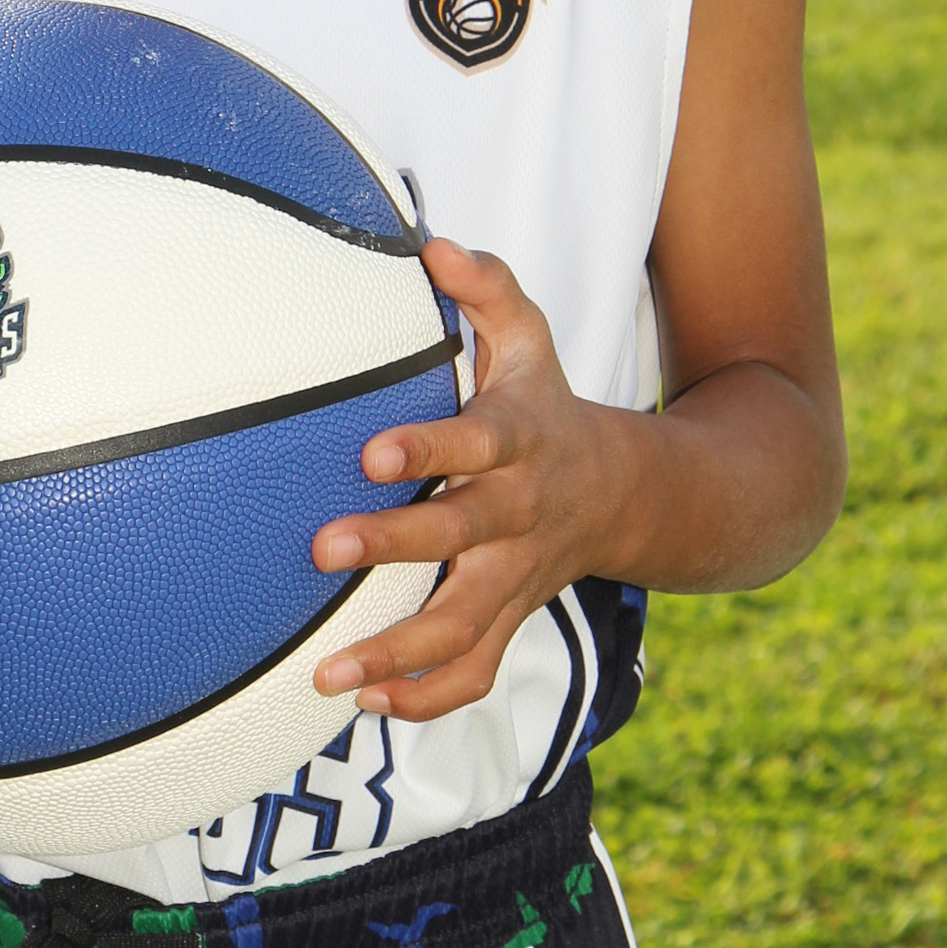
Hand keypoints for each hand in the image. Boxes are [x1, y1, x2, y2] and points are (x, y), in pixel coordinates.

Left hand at [310, 241, 625, 723]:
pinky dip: (428, 698)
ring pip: (463, 624)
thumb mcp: (529, 337)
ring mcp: (515, 574)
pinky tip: (369, 703)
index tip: (369, 451)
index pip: (475, 441)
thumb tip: (432, 244)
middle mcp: (517, 513)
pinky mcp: (509, 617)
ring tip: (328, 673)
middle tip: (323, 549)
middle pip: (460, 534)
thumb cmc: (547, 405)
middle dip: (393, 543)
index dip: (427, 448)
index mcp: (518, 439)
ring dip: (396, 653)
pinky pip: (476, 671)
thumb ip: (486, 289)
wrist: (623, 492)